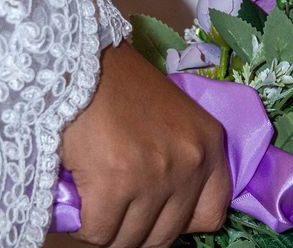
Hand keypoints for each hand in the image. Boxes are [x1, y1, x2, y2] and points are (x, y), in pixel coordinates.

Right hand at [61, 42, 230, 246]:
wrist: (85, 62)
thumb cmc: (124, 88)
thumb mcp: (175, 121)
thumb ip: (182, 161)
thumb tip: (164, 211)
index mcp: (210, 145)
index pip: (212, 214)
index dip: (180, 222)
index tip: (157, 215)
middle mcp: (192, 161)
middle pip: (167, 233)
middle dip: (139, 231)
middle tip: (117, 212)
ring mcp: (158, 173)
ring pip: (132, 238)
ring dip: (110, 230)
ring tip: (95, 205)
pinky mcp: (118, 182)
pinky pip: (101, 232)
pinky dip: (86, 227)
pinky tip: (80, 204)